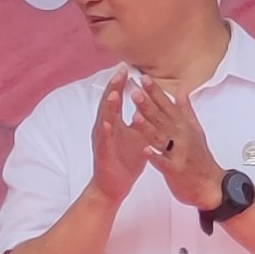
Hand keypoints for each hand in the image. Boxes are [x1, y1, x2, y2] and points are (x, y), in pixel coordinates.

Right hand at [86, 73, 161, 201]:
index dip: (121, 83)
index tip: (127, 67)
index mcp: (114, 123)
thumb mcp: (136, 136)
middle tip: (120, 70)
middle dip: (113, 87)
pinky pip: (104, 142)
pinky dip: (106, 131)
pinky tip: (109, 123)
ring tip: (114, 92)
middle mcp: (105, 128)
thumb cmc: (124, 161)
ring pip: (104, 120)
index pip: (116, 99)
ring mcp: (102, 141)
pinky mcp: (102, 155)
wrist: (113, 186)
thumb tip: (152, 102)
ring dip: (108, 106)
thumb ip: (142, 119)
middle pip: (108, 103)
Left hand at [140, 78, 225, 210]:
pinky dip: (155, 157)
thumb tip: (181, 90)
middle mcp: (181, 137)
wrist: (210, 186)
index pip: (167, 105)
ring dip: (149, 127)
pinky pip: (164, 163)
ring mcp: (178, 153)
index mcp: (183, 126)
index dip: (155, 92)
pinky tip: (145, 150)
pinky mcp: (175, 170)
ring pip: (161, 138)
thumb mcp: (195, 130)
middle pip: (162, 119)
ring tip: (135, 116)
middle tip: (134, 91)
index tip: (143, 78)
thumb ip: (185, 110)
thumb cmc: (200, 158)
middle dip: (148, 105)